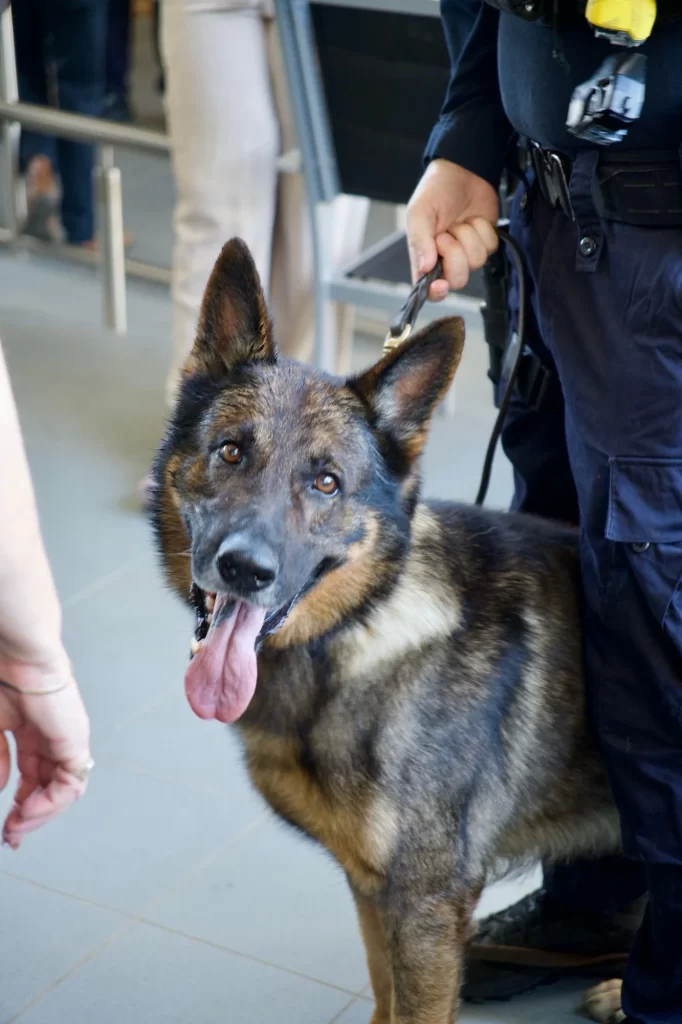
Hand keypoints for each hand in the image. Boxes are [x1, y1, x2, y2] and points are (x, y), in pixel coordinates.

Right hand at [0, 656, 90, 849]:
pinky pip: (70, 783)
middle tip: (11, 836)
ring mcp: (66, 739)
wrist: (17, 654)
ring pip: (63, 790)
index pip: (32, 775)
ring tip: (17, 828)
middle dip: (30, 816)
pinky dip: (51, 803)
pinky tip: (28, 811)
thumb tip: (2, 788)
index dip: (20, 802)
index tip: (6, 827)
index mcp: (32, 730)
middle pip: (49, 786)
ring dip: (40, 815)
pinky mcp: (75, 740)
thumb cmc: (0, 678)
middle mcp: (53, 737)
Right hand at [406, 159, 499, 297]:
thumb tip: (424, 269)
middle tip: (447, 233)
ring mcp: (467, 252)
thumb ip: (419, 241)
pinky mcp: (485, 242)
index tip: (440, 284)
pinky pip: (489, 248)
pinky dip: (482, 230)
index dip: (436, 291)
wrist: (463, 170)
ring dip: (469, 237)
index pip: (428, 289)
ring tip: (460, 222)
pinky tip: (473, 219)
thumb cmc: (436, 190)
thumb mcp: (419, 212)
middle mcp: (445, 259)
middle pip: (457, 279)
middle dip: (455, 254)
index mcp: (424, 257)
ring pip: (475, 262)